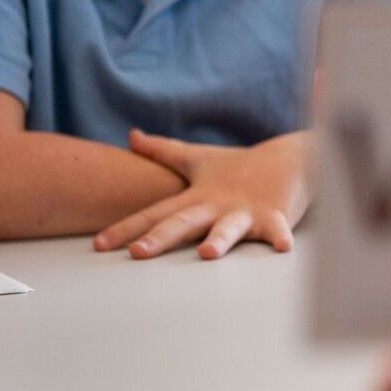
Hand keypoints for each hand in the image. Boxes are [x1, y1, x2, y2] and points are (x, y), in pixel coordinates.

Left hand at [93, 129, 310, 259]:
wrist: (291, 158)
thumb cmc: (241, 165)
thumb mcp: (199, 158)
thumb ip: (163, 151)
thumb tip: (131, 136)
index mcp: (196, 197)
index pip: (155, 214)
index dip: (126, 228)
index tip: (99, 246)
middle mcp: (217, 205)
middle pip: (184, 223)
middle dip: (161, 237)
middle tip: (138, 252)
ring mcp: (246, 211)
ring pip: (229, 229)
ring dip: (219, 240)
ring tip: (207, 254)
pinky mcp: (275, 215)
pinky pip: (277, 229)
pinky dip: (280, 237)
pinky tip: (283, 247)